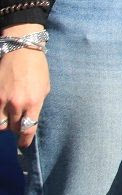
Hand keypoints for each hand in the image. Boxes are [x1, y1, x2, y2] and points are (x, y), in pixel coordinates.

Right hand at [0, 26, 49, 148]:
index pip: (28, 128)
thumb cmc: (37, 68)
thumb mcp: (44, 88)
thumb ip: (37, 104)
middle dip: (16, 129)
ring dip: (4, 124)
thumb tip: (30, 118)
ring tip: (9, 118)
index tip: (24, 144)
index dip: (25, 140)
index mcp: (34, 102)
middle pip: (13, 128)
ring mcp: (2, 100)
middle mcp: (17, 103)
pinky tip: (2, 111)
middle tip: (18, 124)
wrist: (21, 50)